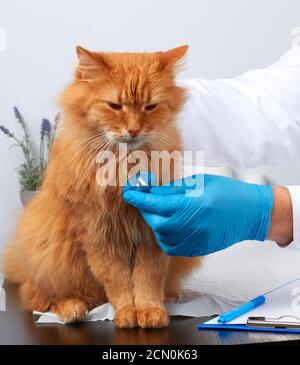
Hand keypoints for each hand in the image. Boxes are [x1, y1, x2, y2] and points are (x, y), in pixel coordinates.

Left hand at [122, 174, 273, 255]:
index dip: (138, 197)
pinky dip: (165, 235)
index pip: (155, 203)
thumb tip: (151, 191)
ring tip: (163, 210)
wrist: (251, 213)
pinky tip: (171, 224)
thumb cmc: (227, 192)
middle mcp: (191, 225)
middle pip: (155, 221)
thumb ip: (173, 189)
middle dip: (147, 210)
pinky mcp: (197, 249)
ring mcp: (194, 240)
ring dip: (156, 222)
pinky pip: (171, 246)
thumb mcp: (198, 183)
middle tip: (148, 199)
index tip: (129, 192)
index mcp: (191, 205)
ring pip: (162, 235)